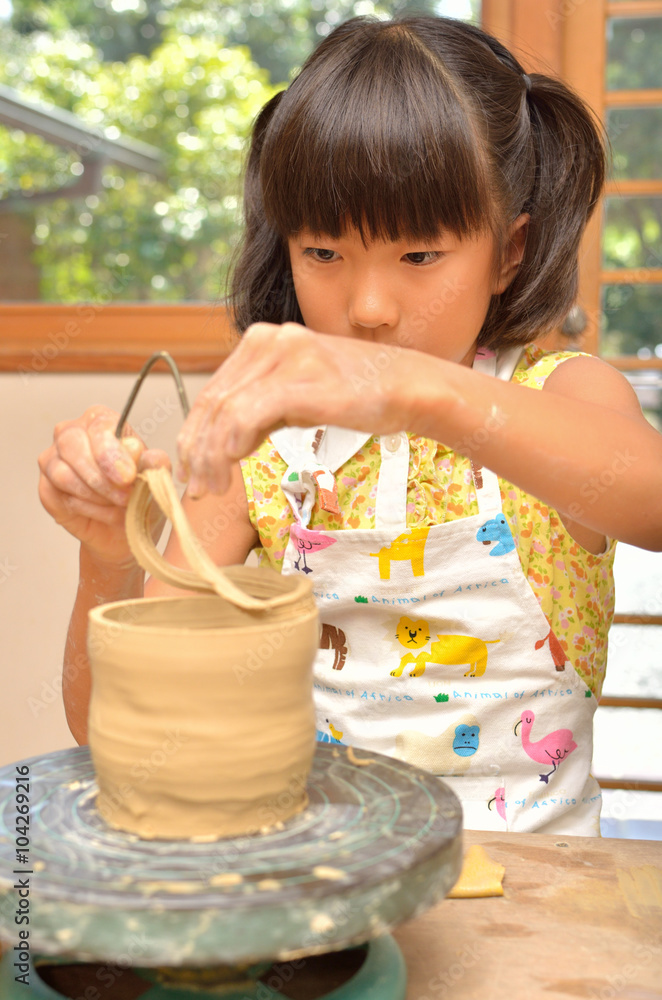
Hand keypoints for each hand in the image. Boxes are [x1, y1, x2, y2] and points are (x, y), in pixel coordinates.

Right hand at [38, 405, 170, 568]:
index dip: (111, 452)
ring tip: (120, 506)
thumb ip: (154, 464)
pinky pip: (58, 494)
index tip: (128, 476)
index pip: (99, 424)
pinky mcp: (46, 486)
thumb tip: (146, 454)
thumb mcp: (156, 480)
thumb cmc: (140, 497)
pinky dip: (86, 508)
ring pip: (63, 472)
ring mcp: (54, 459)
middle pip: (72, 443)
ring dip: (96, 495)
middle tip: (125, 497)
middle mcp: (73, 433)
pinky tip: (106, 513)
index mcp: (102, 421)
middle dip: (101, 476)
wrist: (124, 531)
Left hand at [176, 322, 425, 495]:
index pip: (213, 391)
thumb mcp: (300, 395)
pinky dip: (232, 442)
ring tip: (213, 487)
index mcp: (263, 339)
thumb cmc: (360, 395)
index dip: (193, 435)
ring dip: (211, 456)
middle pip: (212, 401)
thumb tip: (225, 442)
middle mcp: (268, 339)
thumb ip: (263, 409)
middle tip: (195, 487)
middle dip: (196, 451)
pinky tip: (233, 464)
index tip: (190, 470)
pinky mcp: (301, 379)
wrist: (410, 386)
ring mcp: (285, 355)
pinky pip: (249, 413)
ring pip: (225, 411)